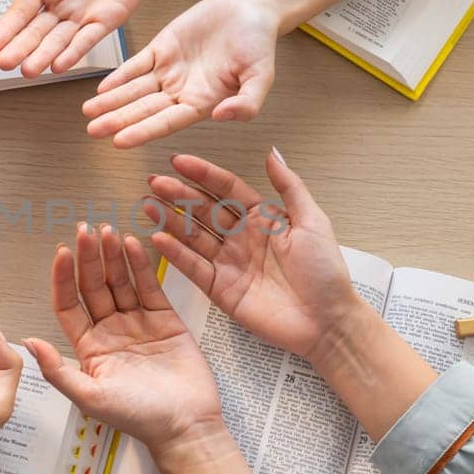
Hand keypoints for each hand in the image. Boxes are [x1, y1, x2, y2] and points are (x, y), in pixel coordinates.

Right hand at [0, 0, 168, 76]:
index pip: (21, 11)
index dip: (7, 28)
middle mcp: (61, 2)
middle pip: (36, 31)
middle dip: (20, 48)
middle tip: (5, 64)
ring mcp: (83, 14)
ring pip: (59, 41)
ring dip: (43, 56)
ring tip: (28, 71)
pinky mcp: (108, 19)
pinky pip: (88, 39)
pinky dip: (74, 52)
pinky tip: (59, 65)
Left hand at [23, 223, 221, 450]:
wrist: (185, 425)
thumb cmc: (138, 417)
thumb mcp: (90, 397)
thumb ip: (58, 370)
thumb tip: (27, 342)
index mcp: (88, 347)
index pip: (68, 304)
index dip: (63, 278)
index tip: (62, 253)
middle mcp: (109, 330)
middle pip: (93, 286)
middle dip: (88, 258)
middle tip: (85, 230)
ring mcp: (137, 322)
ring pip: (120, 281)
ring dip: (112, 256)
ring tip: (107, 230)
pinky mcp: (165, 319)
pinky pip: (149, 286)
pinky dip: (140, 265)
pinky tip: (132, 244)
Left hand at [84, 0, 278, 148]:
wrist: (251, 10)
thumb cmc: (259, 44)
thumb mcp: (261, 77)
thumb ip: (246, 103)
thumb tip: (223, 117)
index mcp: (202, 103)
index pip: (166, 122)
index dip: (142, 131)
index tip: (120, 141)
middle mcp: (182, 91)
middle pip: (143, 110)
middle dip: (117, 120)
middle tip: (93, 130)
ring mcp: (169, 71)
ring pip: (134, 89)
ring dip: (111, 101)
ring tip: (88, 111)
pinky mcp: (162, 49)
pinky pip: (136, 65)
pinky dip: (119, 75)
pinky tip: (102, 86)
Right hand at [144, 151, 373, 365]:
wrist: (326, 320)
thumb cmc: (325, 272)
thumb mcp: (313, 221)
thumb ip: (289, 187)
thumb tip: (272, 153)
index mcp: (263, 219)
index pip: (226, 189)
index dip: (203, 174)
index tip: (179, 161)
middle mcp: (241, 238)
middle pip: (204, 210)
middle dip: (178, 195)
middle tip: (154, 182)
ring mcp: (229, 263)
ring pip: (193, 236)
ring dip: (169, 220)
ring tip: (146, 205)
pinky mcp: (220, 289)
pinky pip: (193, 268)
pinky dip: (175, 254)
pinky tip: (158, 238)